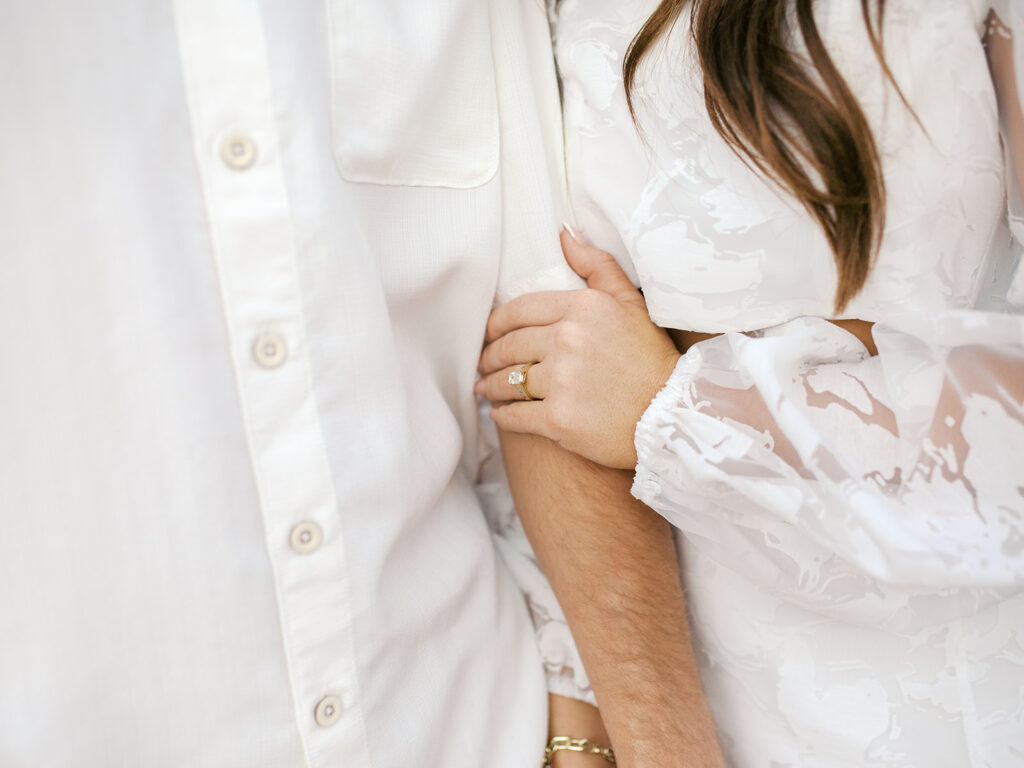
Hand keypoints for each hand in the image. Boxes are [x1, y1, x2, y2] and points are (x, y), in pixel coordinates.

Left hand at [476, 228, 679, 469]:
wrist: (673, 415)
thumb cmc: (653, 358)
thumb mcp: (632, 303)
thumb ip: (597, 265)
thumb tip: (564, 232)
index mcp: (583, 308)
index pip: (519, 310)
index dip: (496, 323)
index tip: (488, 332)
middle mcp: (568, 341)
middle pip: (508, 345)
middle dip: (489, 355)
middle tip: (482, 362)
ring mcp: (562, 382)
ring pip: (507, 381)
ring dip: (491, 385)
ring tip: (485, 388)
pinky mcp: (559, 420)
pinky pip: (515, 415)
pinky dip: (502, 415)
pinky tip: (499, 413)